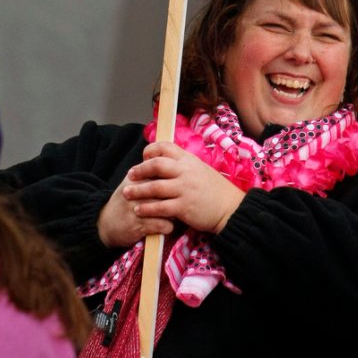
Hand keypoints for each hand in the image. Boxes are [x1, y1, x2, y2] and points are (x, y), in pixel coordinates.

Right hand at [97, 171, 174, 247]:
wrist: (105, 224)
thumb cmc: (126, 201)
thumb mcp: (134, 183)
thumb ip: (150, 173)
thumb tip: (174, 164)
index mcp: (137, 176)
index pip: (163, 174)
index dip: (173, 183)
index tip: (176, 190)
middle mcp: (136, 189)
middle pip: (168, 190)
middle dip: (176, 198)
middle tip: (177, 204)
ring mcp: (136, 207)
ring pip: (169, 208)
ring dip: (173, 214)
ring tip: (170, 216)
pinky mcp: (139, 224)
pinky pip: (165, 224)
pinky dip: (167, 227)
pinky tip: (163, 227)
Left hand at [123, 141, 245, 233]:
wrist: (230, 208)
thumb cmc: (215, 189)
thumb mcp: (200, 169)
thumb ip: (184, 165)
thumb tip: (166, 162)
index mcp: (189, 160)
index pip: (166, 147)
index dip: (151, 150)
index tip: (143, 157)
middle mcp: (186, 171)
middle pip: (156, 164)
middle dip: (140, 169)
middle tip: (130, 175)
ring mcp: (184, 189)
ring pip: (155, 187)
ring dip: (138, 190)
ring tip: (127, 193)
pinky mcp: (184, 207)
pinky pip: (160, 207)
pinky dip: (147, 208)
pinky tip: (138, 210)